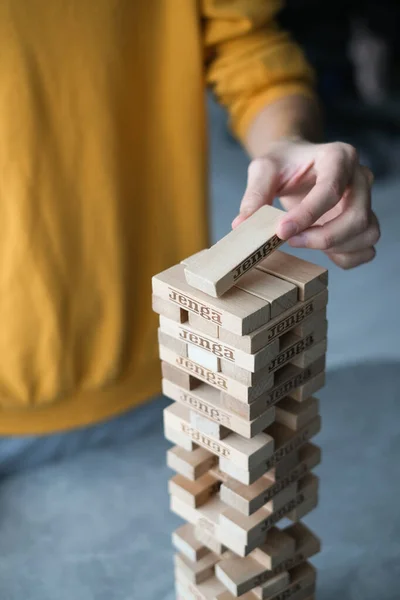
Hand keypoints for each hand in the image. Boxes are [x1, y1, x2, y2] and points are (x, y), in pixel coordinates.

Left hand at [233, 139, 379, 268]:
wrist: (297, 163)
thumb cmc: (283, 164)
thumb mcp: (263, 170)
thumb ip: (255, 195)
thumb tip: (241, 225)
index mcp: (338, 156)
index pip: (330, 190)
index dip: (307, 216)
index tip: (281, 231)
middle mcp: (360, 177)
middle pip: (356, 217)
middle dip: (322, 237)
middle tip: (290, 240)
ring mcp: (366, 200)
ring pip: (366, 234)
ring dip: (335, 248)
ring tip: (303, 242)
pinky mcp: (364, 221)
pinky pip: (366, 249)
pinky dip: (346, 257)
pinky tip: (322, 252)